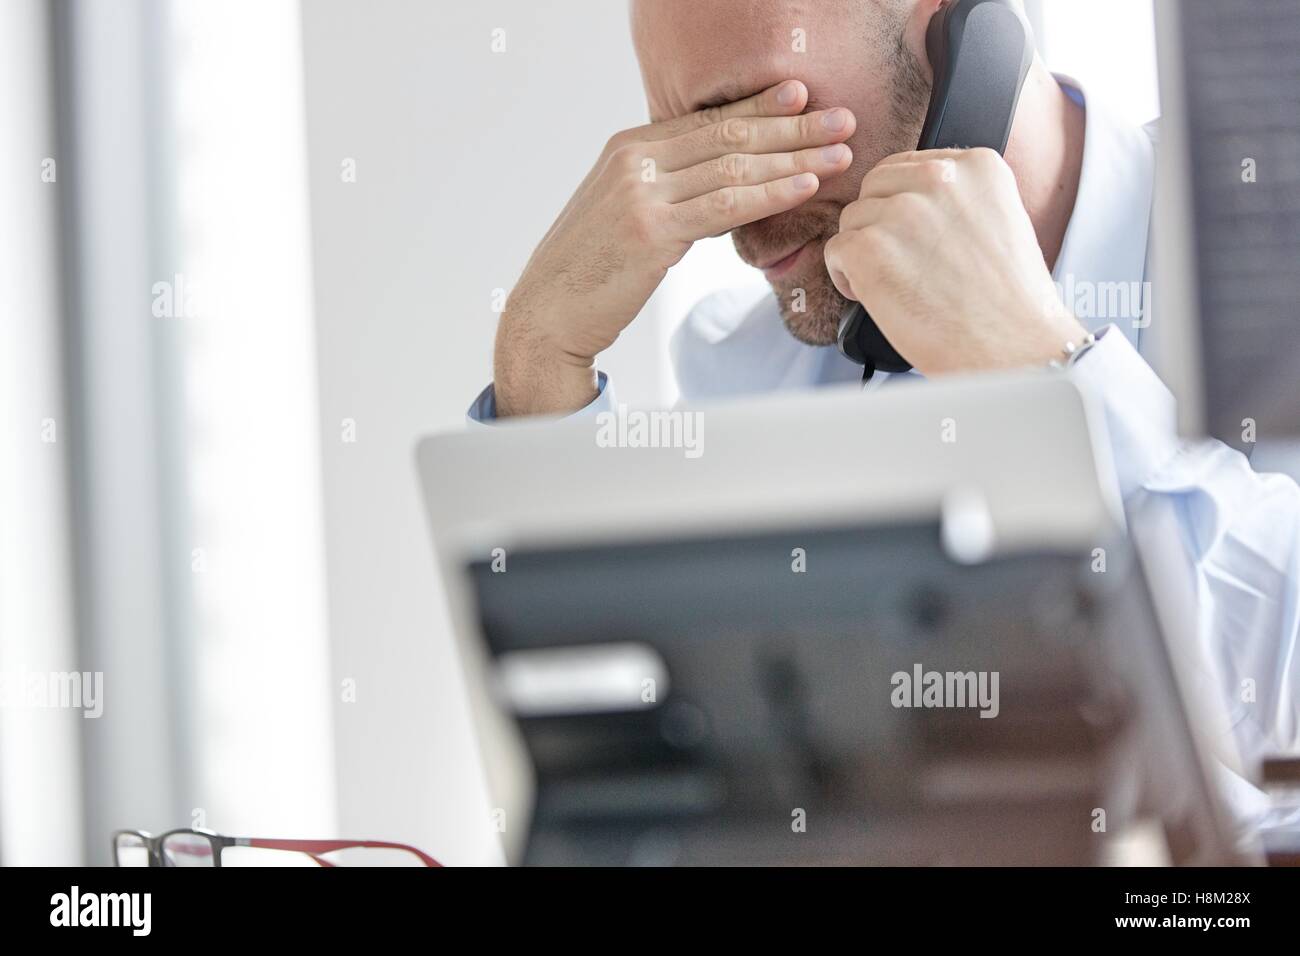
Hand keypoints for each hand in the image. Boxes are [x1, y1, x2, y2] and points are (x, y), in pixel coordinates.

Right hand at [496, 81, 856, 415]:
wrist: (548, 312)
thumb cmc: (589, 272)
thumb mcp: (625, 214)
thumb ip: (667, 191)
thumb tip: (720, 189)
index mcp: (628, 148)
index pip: (707, 120)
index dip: (760, 106)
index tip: (802, 98)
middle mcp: (634, 160)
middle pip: (729, 135)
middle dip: (792, 127)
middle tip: (842, 120)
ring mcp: (641, 192)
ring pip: (734, 166)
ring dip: (794, 159)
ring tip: (840, 154)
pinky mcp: (651, 230)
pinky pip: (724, 207)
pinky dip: (770, 194)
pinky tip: (805, 187)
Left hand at [823, 147, 1085, 376]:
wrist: (1014, 349)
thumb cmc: (1009, 303)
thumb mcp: (1000, 222)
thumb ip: (957, 200)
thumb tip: (911, 201)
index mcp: (977, 166)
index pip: (910, 167)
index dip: (903, 205)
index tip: (916, 237)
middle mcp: (938, 178)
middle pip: (876, 188)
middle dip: (880, 224)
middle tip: (903, 264)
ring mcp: (902, 212)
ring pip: (853, 220)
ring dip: (865, 253)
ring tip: (898, 286)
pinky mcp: (869, 248)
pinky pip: (835, 251)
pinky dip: (848, 279)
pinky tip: (878, 299)